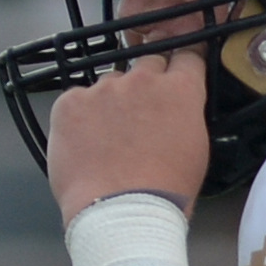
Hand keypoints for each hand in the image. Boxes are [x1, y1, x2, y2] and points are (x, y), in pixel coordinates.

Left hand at [46, 47, 212, 219]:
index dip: (181, 65)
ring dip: (111, 102)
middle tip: (142, 113)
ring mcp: (102, 89)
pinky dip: (82, 117)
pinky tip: (88, 143)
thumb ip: (186, 114)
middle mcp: (141, 80)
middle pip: (145, 64)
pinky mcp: (70, 102)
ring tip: (110, 138)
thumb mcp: (196, 147)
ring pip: (109, 84)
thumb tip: (177, 107)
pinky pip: (77, 100)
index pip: (186, 55)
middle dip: (146, 83)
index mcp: (179, 90)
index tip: (177, 72)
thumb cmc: (165, 189)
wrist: (121, 210)